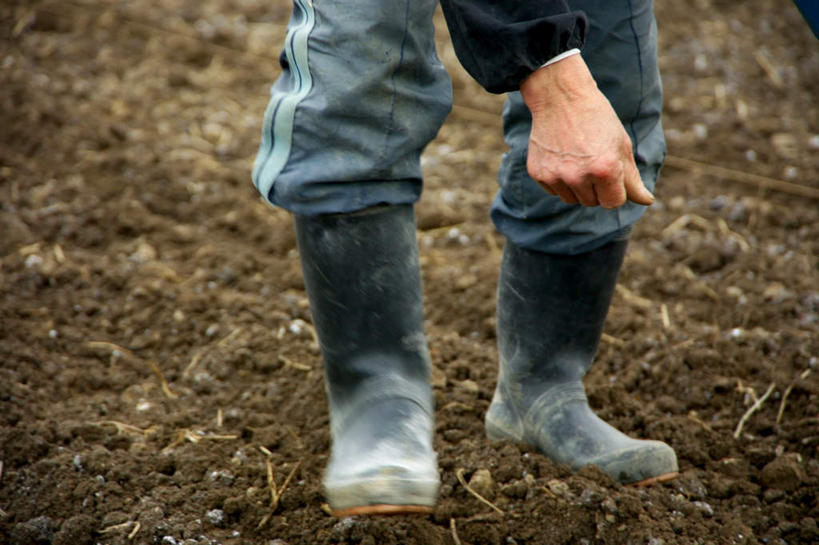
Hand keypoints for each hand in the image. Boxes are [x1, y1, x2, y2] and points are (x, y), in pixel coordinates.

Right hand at [520, 54, 653, 208]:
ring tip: (576, 158)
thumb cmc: (597, 119)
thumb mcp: (621, 145)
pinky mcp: (539, 174)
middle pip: (592, 202)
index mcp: (605, 169)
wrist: (560, 97)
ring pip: (572, 199)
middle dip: (596, 187)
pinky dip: (559, 180)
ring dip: (577, 186)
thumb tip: (647, 202)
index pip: (613, 202)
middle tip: (592, 158)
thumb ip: (632, 178)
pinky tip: (561, 157)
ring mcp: (556, 176)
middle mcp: (579, 177)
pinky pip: (554, 191)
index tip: (610, 171)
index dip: (615, 189)